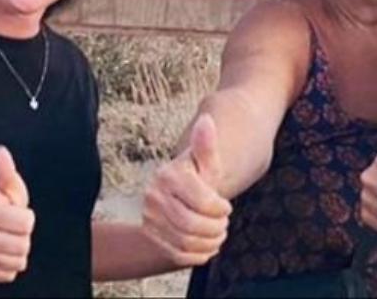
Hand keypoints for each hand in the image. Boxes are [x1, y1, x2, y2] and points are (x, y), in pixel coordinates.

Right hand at [0, 146, 34, 282]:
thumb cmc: (1, 198)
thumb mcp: (8, 184)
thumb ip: (6, 171)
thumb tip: (1, 152)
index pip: (27, 225)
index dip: (27, 218)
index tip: (17, 212)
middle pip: (22, 247)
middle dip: (24, 237)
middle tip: (13, 228)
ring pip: (15, 263)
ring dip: (17, 252)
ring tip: (8, 238)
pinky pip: (6, 275)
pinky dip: (8, 266)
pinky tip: (2, 252)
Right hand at [142, 113, 231, 266]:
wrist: (180, 194)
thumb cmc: (198, 176)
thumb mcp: (207, 161)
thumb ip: (206, 144)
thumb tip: (206, 121)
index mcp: (168, 176)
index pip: (202, 202)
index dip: (220, 209)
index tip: (226, 207)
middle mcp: (153, 197)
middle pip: (192, 225)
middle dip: (215, 227)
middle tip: (223, 223)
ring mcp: (149, 218)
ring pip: (185, 243)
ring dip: (208, 241)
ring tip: (218, 233)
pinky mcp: (152, 236)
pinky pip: (177, 255)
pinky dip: (198, 254)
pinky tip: (207, 244)